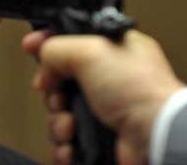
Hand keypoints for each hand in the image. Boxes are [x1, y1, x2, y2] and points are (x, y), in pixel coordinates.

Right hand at [22, 30, 184, 164]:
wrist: (155, 136)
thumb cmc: (140, 91)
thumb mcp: (91, 50)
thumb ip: (58, 46)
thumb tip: (43, 56)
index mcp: (113, 49)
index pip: (71, 40)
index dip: (48, 43)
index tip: (31, 46)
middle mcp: (109, 79)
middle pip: (60, 81)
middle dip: (53, 93)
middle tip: (61, 96)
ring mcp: (106, 110)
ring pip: (61, 113)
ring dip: (59, 123)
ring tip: (72, 126)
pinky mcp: (101, 137)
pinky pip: (68, 141)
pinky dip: (65, 146)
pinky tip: (72, 144)